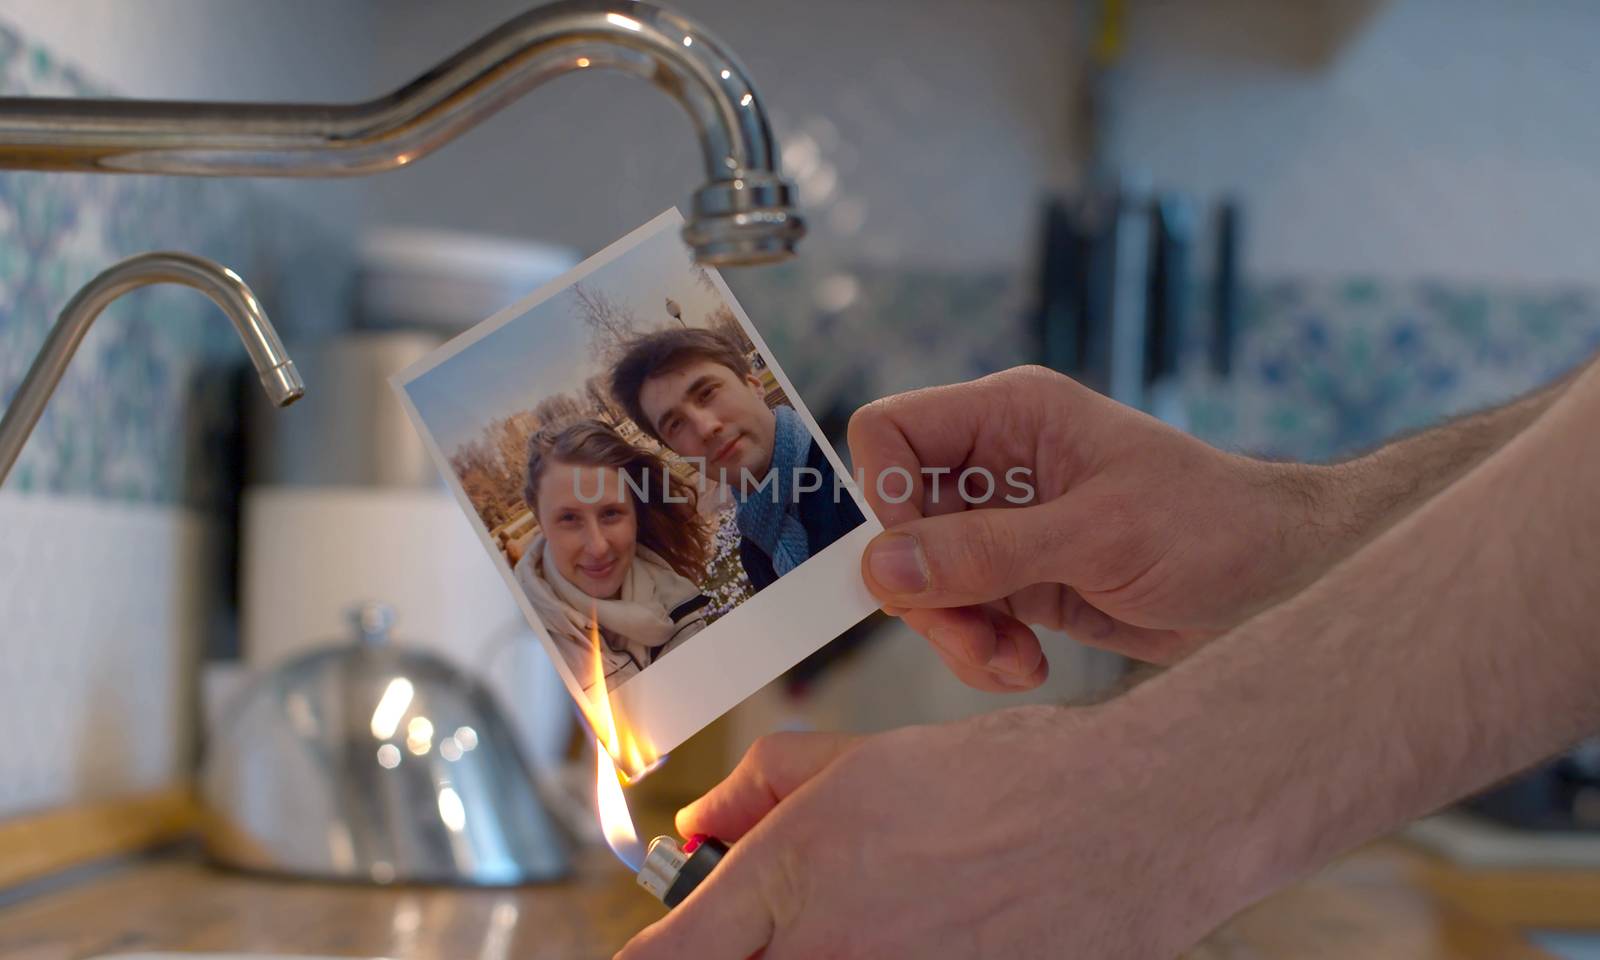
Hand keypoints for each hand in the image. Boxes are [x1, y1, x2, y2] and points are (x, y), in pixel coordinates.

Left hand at [614, 708, 1230, 959]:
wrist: (1126, 827)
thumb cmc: (1005, 785)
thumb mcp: (857, 758)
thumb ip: (758, 788)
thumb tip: (701, 822)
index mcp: (789, 886)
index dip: (654, 955)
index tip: (667, 942)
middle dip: (745, 950)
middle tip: (777, 919)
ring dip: (814, 956)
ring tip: (875, 915)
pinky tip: (926, 933)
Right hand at [847, 365, 1339, 689]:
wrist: (1284, 583)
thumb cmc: (1213, 526)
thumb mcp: (1100, 536)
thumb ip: (986, 551)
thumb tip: (881, 568)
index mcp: (1010, 417)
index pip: (890, 434)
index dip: (883, 497)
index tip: (913, 562)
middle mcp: (995, 466)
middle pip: (896, 522)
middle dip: (925, 591)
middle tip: (975, 636)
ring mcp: (1003, 527)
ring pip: (921, 581)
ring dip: (955, 632)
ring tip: (1015, 662)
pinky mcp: (1019, 582)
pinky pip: (960, 618)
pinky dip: (980, 652)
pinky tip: (1029, 667)